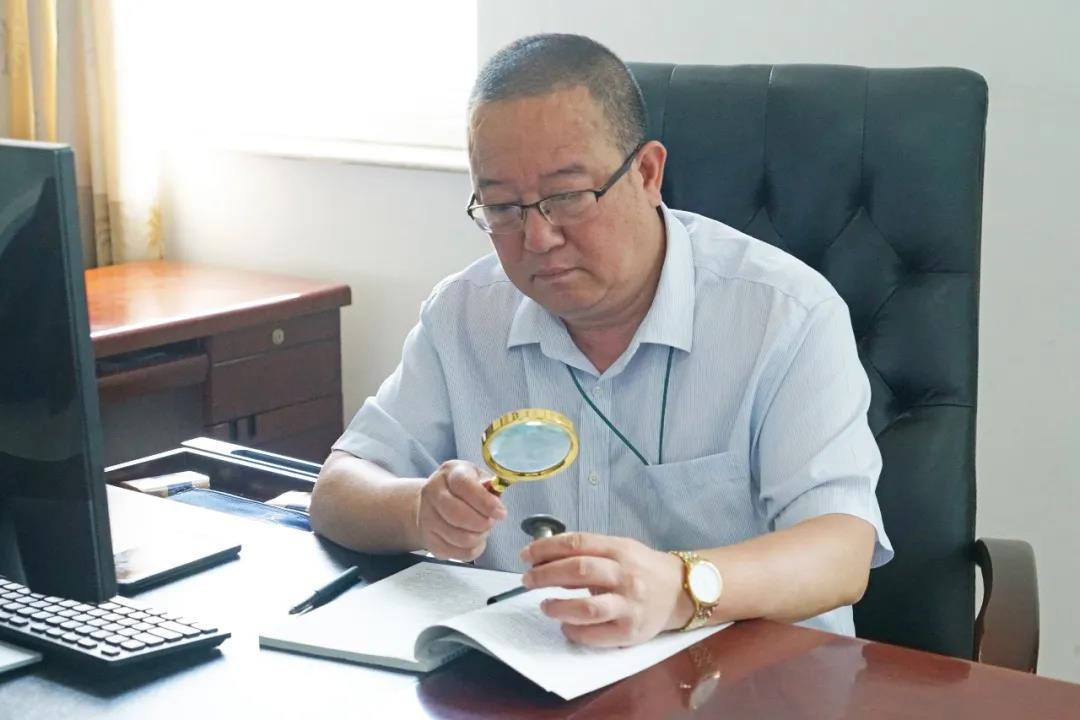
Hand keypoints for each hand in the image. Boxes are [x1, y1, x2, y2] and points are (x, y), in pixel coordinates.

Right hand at [416, 460, 506, 560]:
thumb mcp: (478, 478)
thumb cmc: (463, 489)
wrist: (433, 502)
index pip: (464, 485)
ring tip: (482, 529)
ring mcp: (427, 517)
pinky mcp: (429, 539)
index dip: (485, 502)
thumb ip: (490, 489)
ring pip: (458, 537)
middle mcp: (432, 492)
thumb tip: (497, 506)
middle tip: (491, 522)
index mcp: (449, 473)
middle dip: (481, 522)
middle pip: (457, 514)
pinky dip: (472, 550)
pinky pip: (457, 553)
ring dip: (478, 537)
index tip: (500, 513)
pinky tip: (474, 539)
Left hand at [520, 533, 686, 646]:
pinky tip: (565, 626)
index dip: (546, 548)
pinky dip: (575, 632)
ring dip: (558, 606)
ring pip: (587, 608)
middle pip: (578, 571)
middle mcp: (625, 575)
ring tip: (545, 606)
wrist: (682, 591)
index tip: (526, 555)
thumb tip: (547, 561)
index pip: (577, 543)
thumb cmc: (643, 568)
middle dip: (545, 575)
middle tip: (527, 580)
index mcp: (619, 549)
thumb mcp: (620, 549)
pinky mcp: (631, 632)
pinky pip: (596, 635)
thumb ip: (588, 552)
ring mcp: (629, 605)